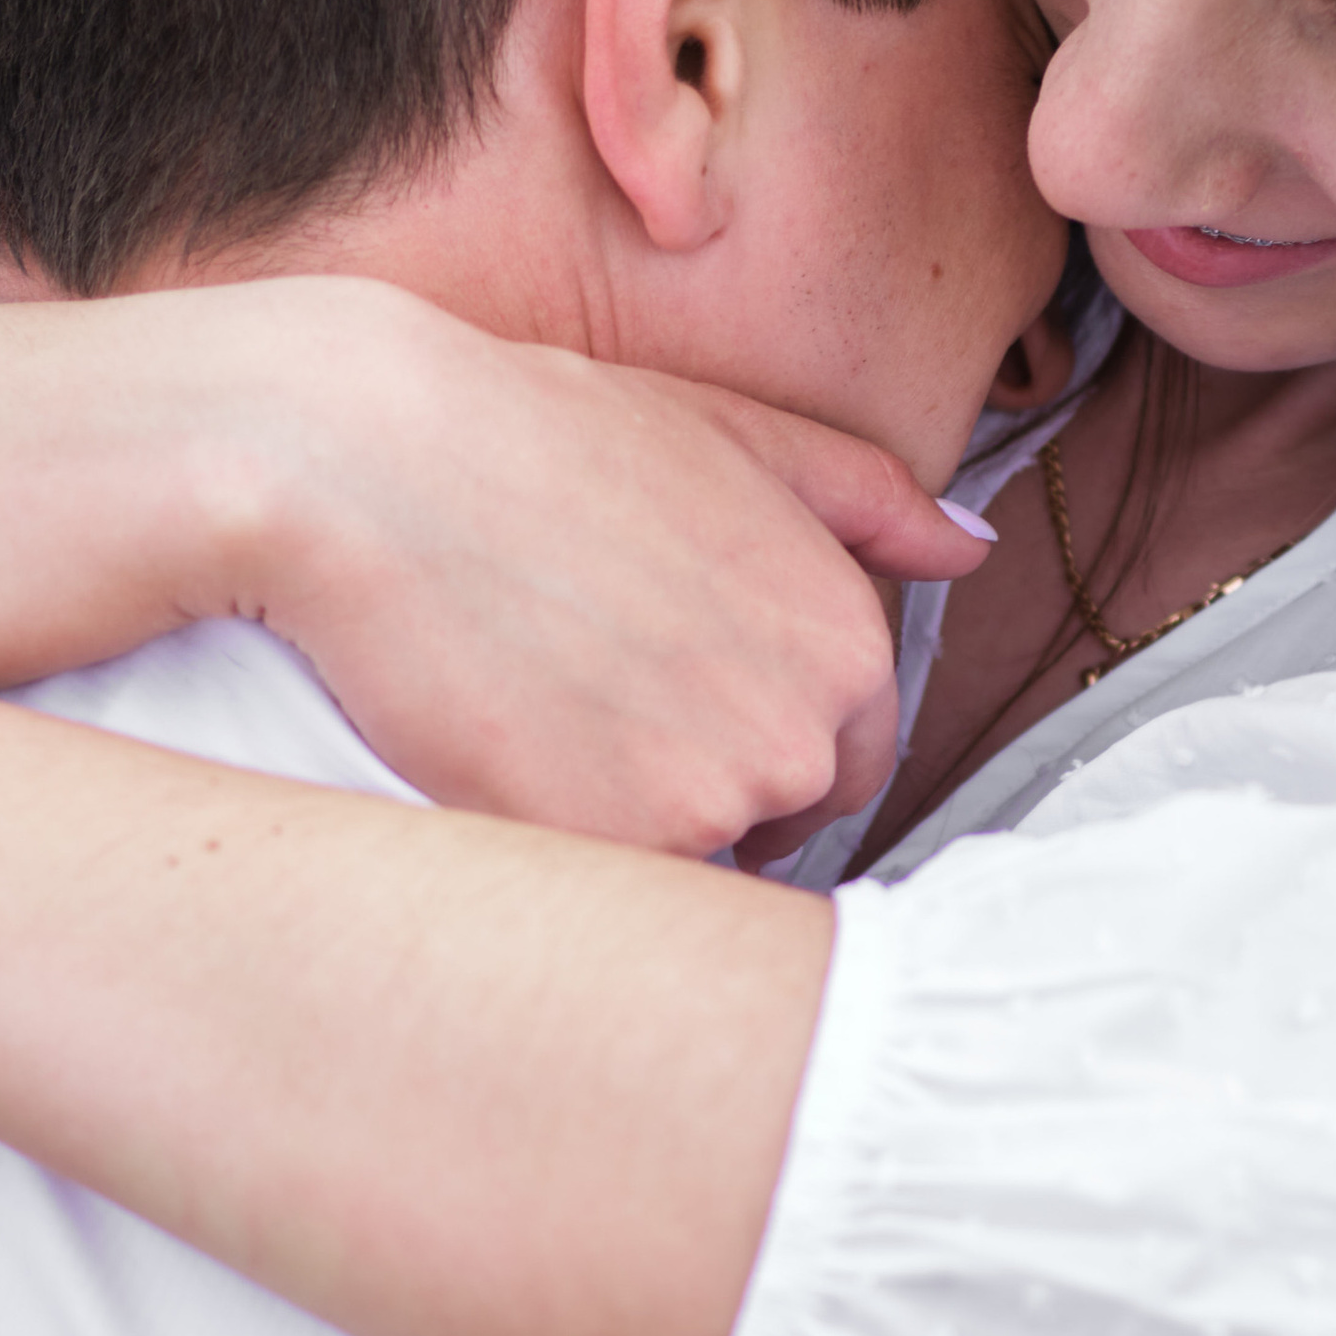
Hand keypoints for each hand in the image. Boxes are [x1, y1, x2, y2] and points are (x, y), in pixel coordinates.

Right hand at [225, 287, 988, 853]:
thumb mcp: (729, 433)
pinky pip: (610, 901)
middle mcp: (801, 736)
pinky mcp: (601, 856)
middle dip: (701, 792)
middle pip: (771, 827)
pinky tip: (501, 770)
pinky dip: (565, 859)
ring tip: (541, 729)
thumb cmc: (532, 435)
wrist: (365, 465)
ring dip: (631, 832)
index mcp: (848, 643)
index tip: (668, 703)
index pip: (842, 764)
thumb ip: (865, 499)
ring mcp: (707, 806)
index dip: (753, 739)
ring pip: (692, 873)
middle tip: (592, 712)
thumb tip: (970, 550)